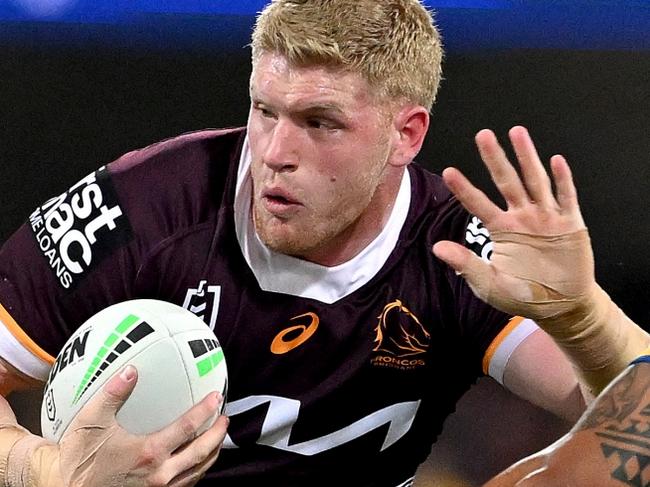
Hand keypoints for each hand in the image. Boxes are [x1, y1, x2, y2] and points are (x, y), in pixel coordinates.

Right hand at [57, 365, 227, 486]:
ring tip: (218, 437)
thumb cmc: (80, 458)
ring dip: (212, 453)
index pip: (188, 428)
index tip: (216, 397)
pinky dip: (198, 470)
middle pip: (202, 452)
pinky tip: (197, 461)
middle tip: (224, 418)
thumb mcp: (91, 421)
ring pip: (198, 471)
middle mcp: (159, 474)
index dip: (205, 411)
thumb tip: (131, 371)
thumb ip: (112, 394)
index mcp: (148, 453)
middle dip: (218, 434)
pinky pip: (187, 484)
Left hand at [433, 126, 594, 320]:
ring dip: (527, 157)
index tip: (448, 172)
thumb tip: (437, 248)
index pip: (478, 204)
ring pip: (535, 181)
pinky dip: (562, 180)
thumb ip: (466, 265)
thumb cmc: (522, 294)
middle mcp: (522, 217)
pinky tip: (556, 160)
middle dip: (495, 159)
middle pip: (506, 181)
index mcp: (501, 228)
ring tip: (516, 132)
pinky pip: (566, 198)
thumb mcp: (489, 284)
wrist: (560, 306)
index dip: (464, 188)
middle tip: (482, 135)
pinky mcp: (570, 224)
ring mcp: (546, 217)